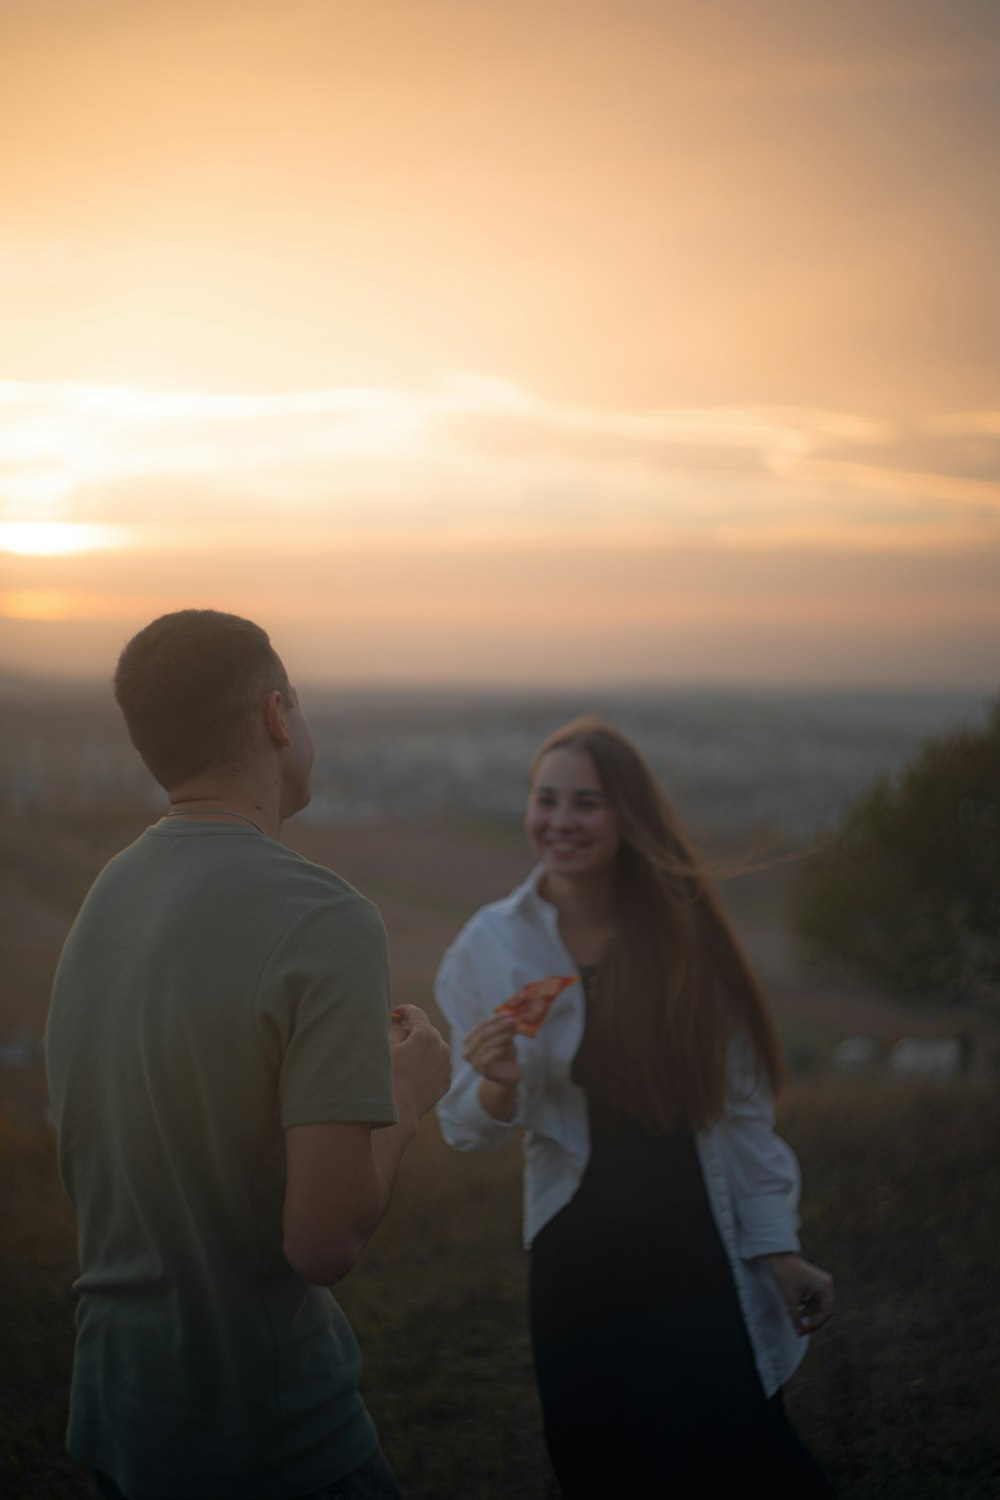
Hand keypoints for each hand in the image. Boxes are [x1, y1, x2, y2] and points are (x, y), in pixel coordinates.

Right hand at [389, 1005, 450, 1121]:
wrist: (399, 1110)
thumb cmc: (389, 1077)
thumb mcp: (388, 1048)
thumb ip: (395, 1029)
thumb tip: (398, 1021)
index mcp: (426, 1034)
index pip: (416, 1014)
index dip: (405, 1010)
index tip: (397, 1012)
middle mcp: (442, 1046)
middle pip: (427, 1031)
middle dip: (413, 1032)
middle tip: (397, 1038)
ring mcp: (447, 1064)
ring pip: (434, 1049)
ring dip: (422, 1049)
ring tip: (405, 1060)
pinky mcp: (447, 1080)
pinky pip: (437, 1065)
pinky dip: (428, 1064)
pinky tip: (413, 1074)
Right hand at [463, 1013, 520, 1087]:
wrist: (509, 1074)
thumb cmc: (504, 1053)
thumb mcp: (504, 1037)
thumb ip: (504, 1028)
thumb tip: (509, 1014)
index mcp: (471, 1040)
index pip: (481, 1025)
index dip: (495, 1019)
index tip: (509, 1014)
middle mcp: (468, 1050)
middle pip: (482, 1034)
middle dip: (498, 1026)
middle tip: (512, 1021)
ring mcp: (473, 1061)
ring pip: (484, 1045)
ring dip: (500, 1036)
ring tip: (512, 1032)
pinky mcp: (481, 1070)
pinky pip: (485, 1058)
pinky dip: (495, 1051)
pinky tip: (504, 1047)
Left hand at [763, 1253, 833, 1336]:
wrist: (778, 1258)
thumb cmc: (785, 1276)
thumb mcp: (791, 1300)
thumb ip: (796, 1317)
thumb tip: (799, 1332)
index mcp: (825, 1286)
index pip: (826, 1312)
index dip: (816, 1324)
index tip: (804, 1331)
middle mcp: (828, 1283)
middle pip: (822, 1308)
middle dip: (809, 1317)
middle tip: (798, 1328)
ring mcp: (823, 1281)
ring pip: (818, 1304)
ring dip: (806, 1310)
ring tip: (791, 1313)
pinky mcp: (817, 1281)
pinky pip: (815, 1297)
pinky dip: (806, 1303)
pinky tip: (795, 1305)